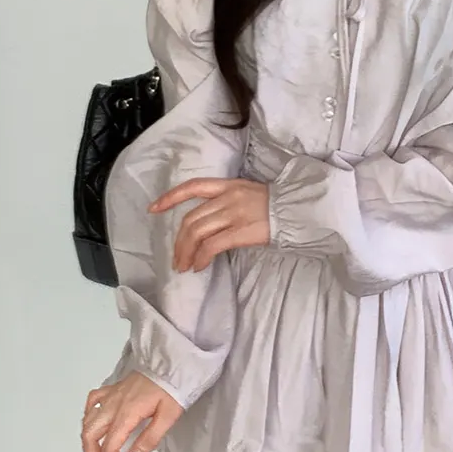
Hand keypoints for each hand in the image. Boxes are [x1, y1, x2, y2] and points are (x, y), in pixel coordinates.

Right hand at [81, 372, 182, 451]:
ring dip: (87, 443)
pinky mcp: (113, 388)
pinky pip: (92, 401)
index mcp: (127, 414)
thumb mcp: (168, 416)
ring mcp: (111, 395)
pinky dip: (88, 416)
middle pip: (90, 436)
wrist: (172, 362)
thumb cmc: (173, 389)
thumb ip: (149, 439)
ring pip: (88, 421)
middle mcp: (114, 405)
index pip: (111, 446)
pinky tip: (92, 426)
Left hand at [149, 178, 269, 272]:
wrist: (299, 211)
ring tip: (184, 266)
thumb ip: (227, 202)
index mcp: (228, 185)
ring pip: (197, 233)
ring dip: (186, 252)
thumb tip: (208, 223)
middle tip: (177, 259)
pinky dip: (201, 257)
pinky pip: (212, 246)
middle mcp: (228, 197)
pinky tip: (200, 266)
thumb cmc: (276, 206)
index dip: (170, 197)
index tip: (153, 208)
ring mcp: (234, 214)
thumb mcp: (248, 194)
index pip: (193, 186)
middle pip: (191, 219)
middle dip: (179, 241)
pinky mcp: (242, 231)